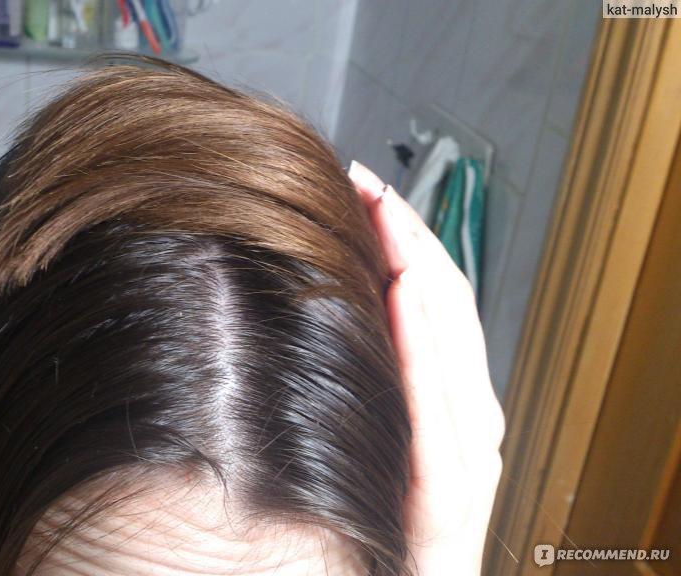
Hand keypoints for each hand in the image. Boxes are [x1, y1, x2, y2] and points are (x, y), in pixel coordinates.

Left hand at [348, 161, 504, 574]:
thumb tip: (321, 292)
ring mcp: (461, 462)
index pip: (431, 301)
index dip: (405, 238)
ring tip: (391, 222)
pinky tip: (403, 300)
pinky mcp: (445, 502)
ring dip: (422, 278)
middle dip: (413, 241)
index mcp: (442, 403)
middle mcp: (462, 424)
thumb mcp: (365, 427)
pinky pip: (439, 417)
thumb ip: (363, 366)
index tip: (364, 188)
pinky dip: (425, 352)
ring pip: (454, 350)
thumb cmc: (363, 519)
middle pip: (449, 312)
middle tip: (371, 186)